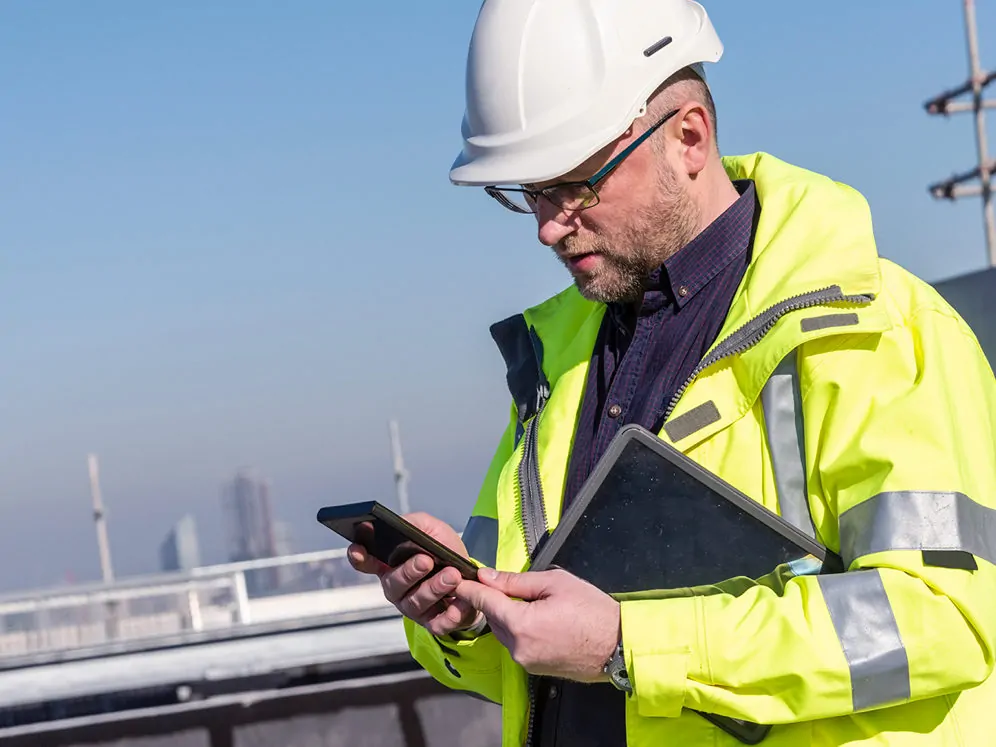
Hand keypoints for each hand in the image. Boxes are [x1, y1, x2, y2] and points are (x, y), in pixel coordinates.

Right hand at [346, 512, 481, 637]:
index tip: (358, 550)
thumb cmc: (445, 553)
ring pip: (416, 602)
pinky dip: (450, 614)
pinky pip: (436, 623)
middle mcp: (396, 588)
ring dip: (434, 588)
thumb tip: (402, 525)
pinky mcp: (432, 622)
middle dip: (409, 572)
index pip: (366, 562)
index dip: (359, 557)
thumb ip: (416, 524)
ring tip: (452, 575)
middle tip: (426, 561)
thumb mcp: (433, 530)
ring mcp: (412, 607)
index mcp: (390, 564)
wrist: (472, 579)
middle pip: (393, 584)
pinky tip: (459, 602)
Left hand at [454, 568, 619, 681]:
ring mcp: (525, 662)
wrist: (619, 645)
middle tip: (500, 582)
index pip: (484, 602)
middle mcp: (517, 648)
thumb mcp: (555, 583)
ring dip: (507, 616)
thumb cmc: (592, 610)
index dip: (469, 588)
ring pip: (503, 632)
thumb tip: (487, 576)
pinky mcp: (534, 669)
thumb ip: (516, 581)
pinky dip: (518, 630)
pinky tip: (537, 619)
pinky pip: (516, 644)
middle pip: (493, 618)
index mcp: (520, 624)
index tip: (457, 579)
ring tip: (528, 600)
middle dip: (493, 600)